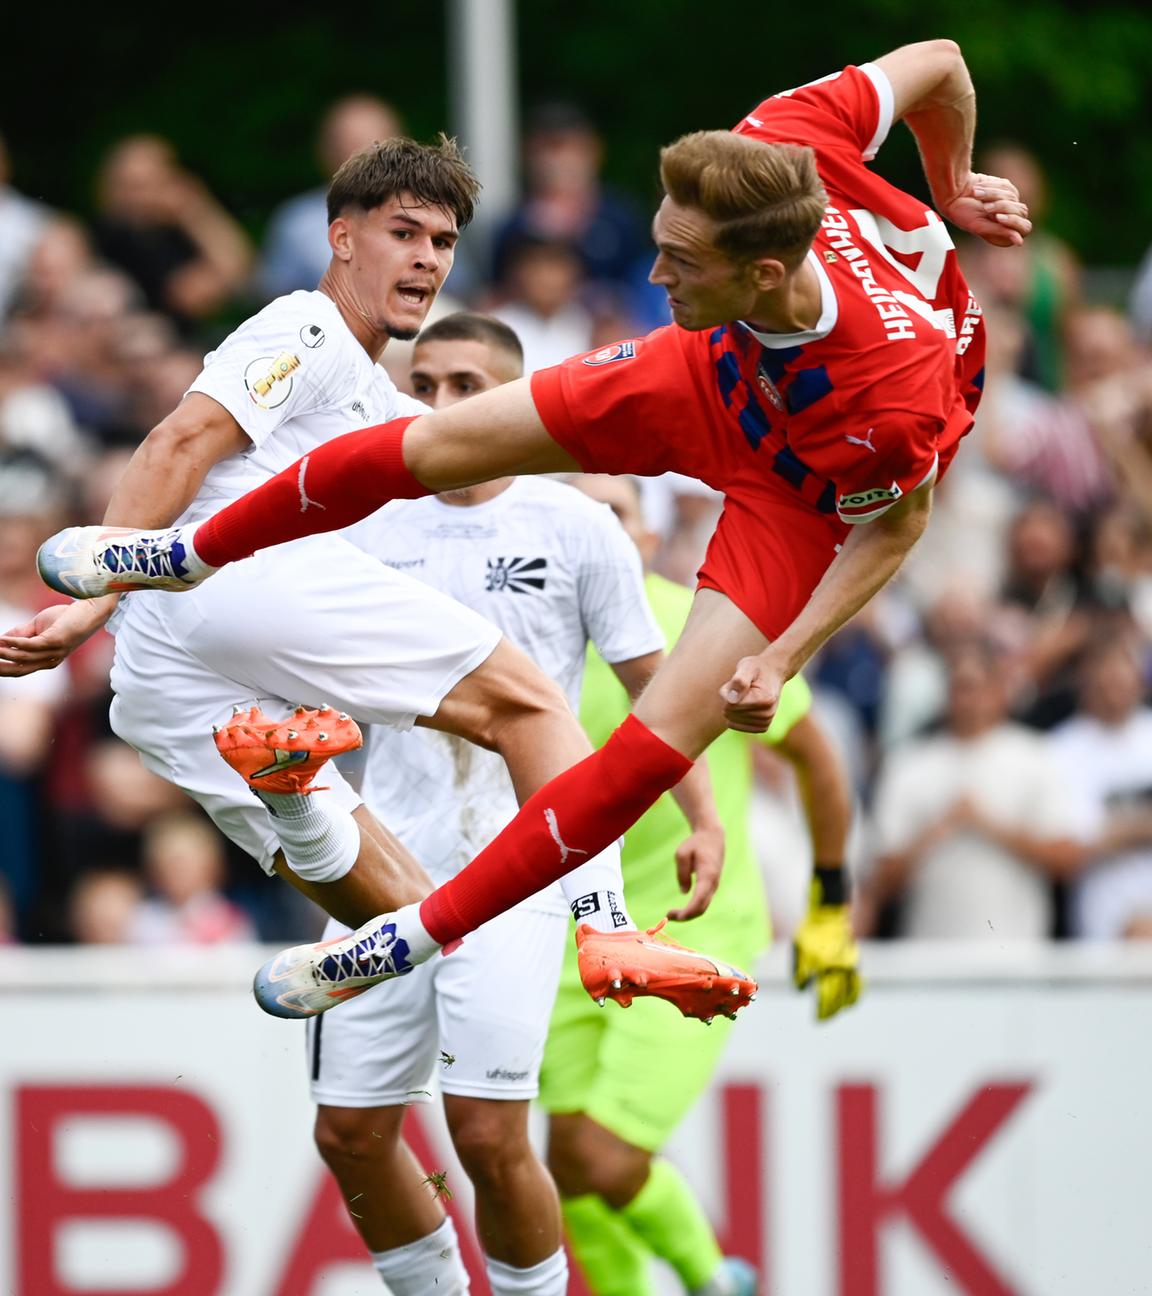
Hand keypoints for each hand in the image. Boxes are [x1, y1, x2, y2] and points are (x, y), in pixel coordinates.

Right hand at [0, 601, 110, 675]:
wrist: (90, 609)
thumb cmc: (66, 617)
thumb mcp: (38, 627)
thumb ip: (21, 634)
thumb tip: (1, 640)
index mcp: (46, 660)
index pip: (18, 670)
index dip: (1, 668)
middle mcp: (49, 660)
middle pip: (18, 670)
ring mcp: (53, 652)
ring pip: (22, 658)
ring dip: (2, 654)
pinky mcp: (56, 641)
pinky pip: (31, 645)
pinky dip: (15, 643)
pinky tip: (3, 640)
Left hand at [666, 823, 724, 920]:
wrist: (713, 837)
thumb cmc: (696, 843)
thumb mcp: (682, 852)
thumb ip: (682, 872)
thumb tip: (684, 892)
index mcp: (707, 875)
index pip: (699, 899)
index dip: (688, 911)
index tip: (674, 915)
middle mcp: (713, 884)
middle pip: (702, 908)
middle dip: (686, 916)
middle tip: (668, 916)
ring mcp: (714, 886)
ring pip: (703, 907)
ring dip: (689, 915)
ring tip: (671, 914)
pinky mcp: (711, 887)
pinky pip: (703, 903)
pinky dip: (693, 909)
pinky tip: (681, 911)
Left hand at [720, 651, 786, 732]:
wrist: (773, 673)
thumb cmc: (757, 668)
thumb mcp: (747, 666)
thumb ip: (739, 681)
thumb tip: (730, 700)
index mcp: (765, 699)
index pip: (730, 705)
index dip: (728, 691)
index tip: (738, 681)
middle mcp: (767, 713)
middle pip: (729, 713)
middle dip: (730, 699)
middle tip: (742, 688)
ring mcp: (765, 722)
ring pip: (730, 720)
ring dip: (732, 707)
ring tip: (745, 695)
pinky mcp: (761, 727)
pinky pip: (734, 726)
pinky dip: (735, 716)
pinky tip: (745, 706)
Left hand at [793, 897, 861, 1021]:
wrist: (829, 913)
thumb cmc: (810, 931)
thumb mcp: (799, 949)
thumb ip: (799, 970)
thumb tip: (802, 989)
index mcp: (823, 964)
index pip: (825, 995)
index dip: (822, 1009)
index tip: (817, 1019)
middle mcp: (838, 966)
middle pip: (838, 997)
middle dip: (831, 1011)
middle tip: (824, 1019)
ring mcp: (849, 964)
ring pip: (852, 992)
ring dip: (844, 1005)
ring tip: (837, 1011)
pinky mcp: (855, 960)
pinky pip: (858, 982)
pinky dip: (856, 992)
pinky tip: (849, 999)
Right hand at [938, 172, 1031, 247]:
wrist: (953, 193)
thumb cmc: (964, 214)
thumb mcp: (981, 226)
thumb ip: (1001, 232)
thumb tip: (1020, 242)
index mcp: (1004, 233)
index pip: (1025, 227)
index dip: (1014, 222)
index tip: (998, 217)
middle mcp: (1009, 219)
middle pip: (1022, 211)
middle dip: (1003, 207)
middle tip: (985, 207)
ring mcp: (1009, 202)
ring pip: (1013, 197)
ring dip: (994, 194)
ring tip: (977, 194)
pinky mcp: (1006, 188)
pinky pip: (1007, 186)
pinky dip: (992, 186)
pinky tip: (979, 189)